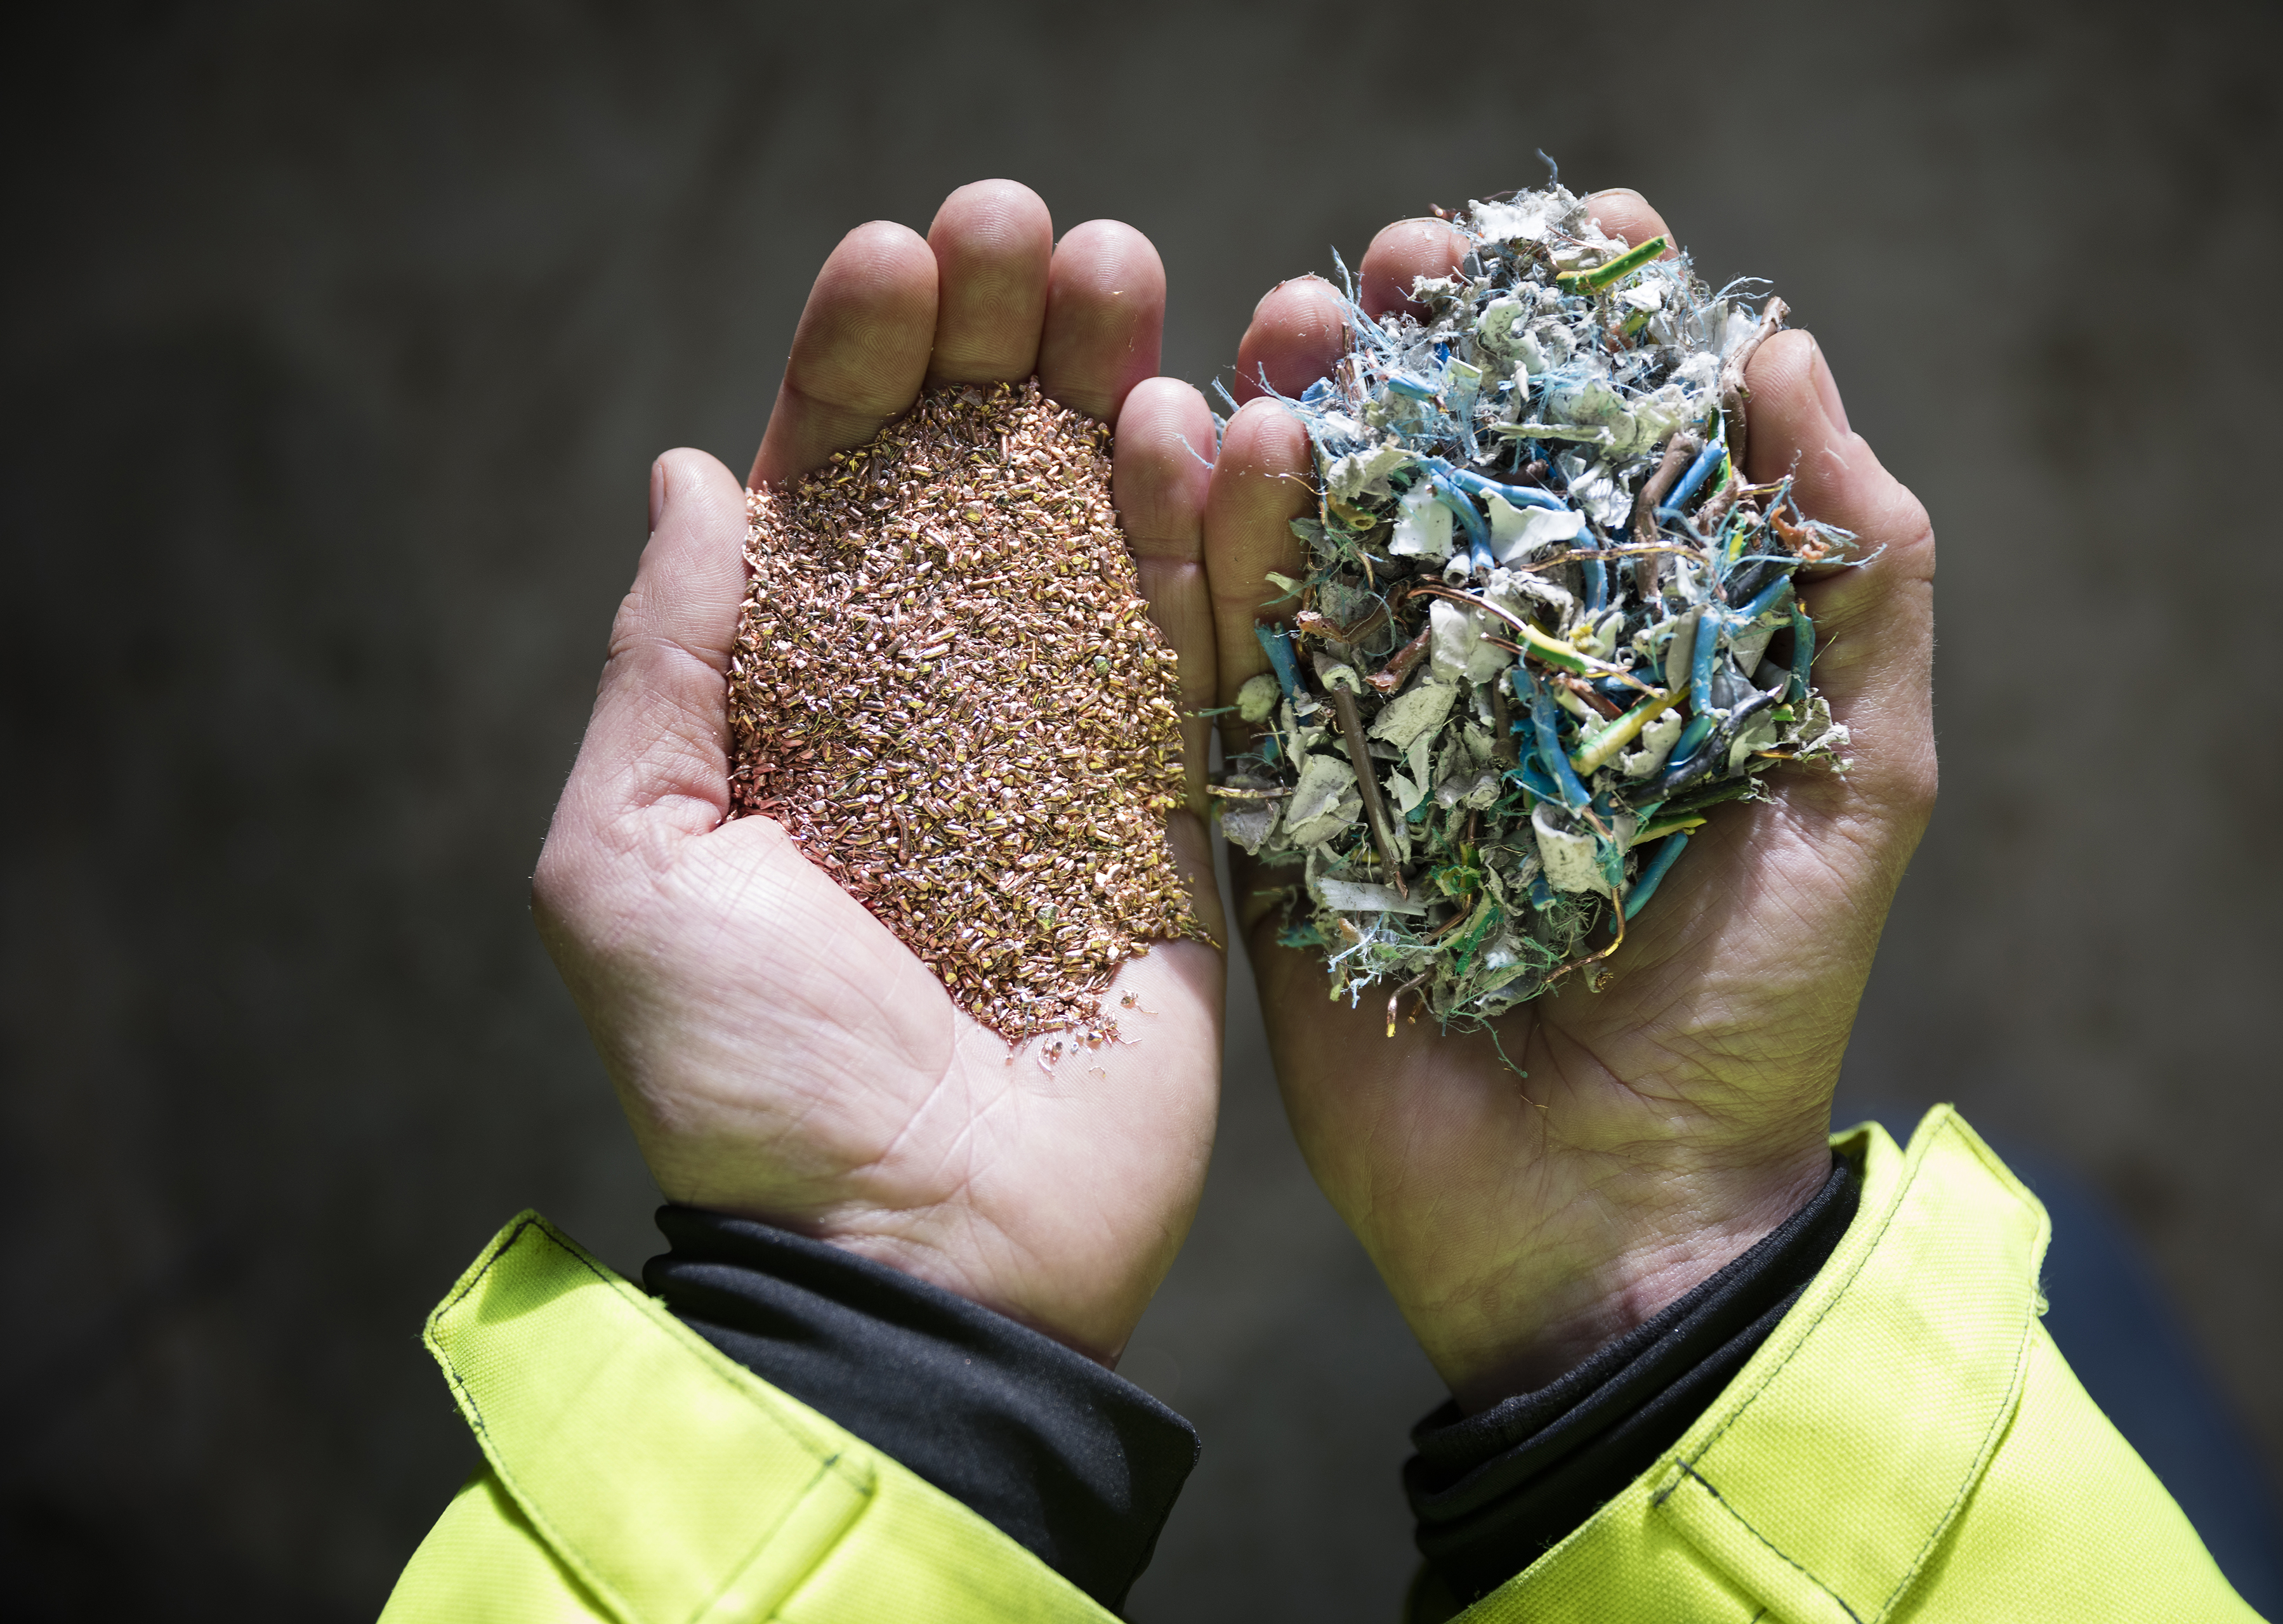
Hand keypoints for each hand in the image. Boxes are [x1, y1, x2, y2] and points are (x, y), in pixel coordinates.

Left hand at [533, 181, 1226, 1364]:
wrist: (924, 1256)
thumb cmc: (750, 1081)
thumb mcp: (636, 864)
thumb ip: (668, 664)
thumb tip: (697, 477)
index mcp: (796, 706)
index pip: (833, 492)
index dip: (860, 365)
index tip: (896, 257)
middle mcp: (936, 706)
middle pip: (978, 483)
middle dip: (1001, 344)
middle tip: (1036, 234)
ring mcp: (1069, 752)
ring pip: (1101, 535)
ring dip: (1118, 392)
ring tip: (1129, 273)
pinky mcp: (1181, 812)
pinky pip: (1206, 649)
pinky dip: (1218, 536)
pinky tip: (1218, 421)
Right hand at [1207, 189, 1935, 1409]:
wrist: (1611, 1216)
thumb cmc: (1754, 1007)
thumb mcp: (1857, 785)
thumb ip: (1857, 581)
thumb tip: (1785, 356)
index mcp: (1631, 648)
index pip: (1600, 449)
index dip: (1581, 334)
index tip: (1575, 237)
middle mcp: (1494, 670)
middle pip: (1440, 469)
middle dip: (1419, 350)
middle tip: (1396, 265)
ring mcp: (1371, 737)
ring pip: (1318, 541)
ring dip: (1298, 417)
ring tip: (1295, 325)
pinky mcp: (1275, 814)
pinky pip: (1229, 667)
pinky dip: (1212, 558)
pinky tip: (1212, 450)